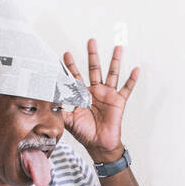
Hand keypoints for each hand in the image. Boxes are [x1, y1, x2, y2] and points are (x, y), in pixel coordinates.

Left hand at [61, 39, 138, 156]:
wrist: (99, 144)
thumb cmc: (85, 134)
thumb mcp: (68, 121)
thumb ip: (60, 110)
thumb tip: (48, 101)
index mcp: (82, 95)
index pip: (76, 77)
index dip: (70, 66)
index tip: (65, 54)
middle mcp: (95, 92)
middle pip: (94, 69)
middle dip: (92, 55)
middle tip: (91, 41)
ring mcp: (108, 95)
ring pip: (112, 74)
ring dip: (115, 61)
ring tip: (117, 48)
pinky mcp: (118, 101)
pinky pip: (127, 88)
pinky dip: (132, 79)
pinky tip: (136, 69)